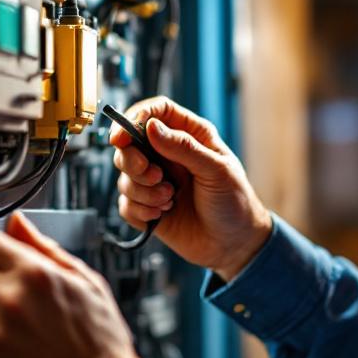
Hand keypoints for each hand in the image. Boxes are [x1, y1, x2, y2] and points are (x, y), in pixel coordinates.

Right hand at [110, 96, 271, 280]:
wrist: (235, 245)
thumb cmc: (235, 203)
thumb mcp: (216, 171)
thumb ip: (184, 148)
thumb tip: (152, 127)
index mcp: (190, 137)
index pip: (156, 112)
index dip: (136, 117)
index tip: (121, 137)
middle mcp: (169, 156)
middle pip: (129, 144)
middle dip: (133, 161)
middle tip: (154, 175)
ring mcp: (156, 182)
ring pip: (125, 176)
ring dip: (143, 191)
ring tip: (169, 199)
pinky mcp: (148, 207)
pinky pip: (126, 204)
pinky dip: (140, 210)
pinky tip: (162, 215)